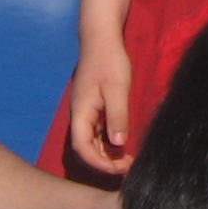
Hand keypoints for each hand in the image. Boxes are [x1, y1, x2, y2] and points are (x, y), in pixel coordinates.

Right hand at [68, 33, 139, 177]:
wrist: (102, 39)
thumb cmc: (109, 62)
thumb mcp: (117, 89)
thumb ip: (117, 116)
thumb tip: (118, 144)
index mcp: (81, 114)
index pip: (83, 148)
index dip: (99, 164)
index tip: (119, 169)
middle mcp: (80, 116)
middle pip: (86, 149)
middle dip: (104, 162)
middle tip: (127, 166)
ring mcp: (86, 112)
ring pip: (92, 142)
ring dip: (106, 154)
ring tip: (127, 159)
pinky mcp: (94, 108)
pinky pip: (98, 132)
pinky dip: (108, 142)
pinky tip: (123, 144)